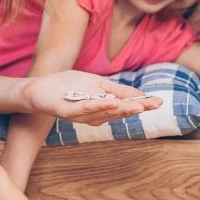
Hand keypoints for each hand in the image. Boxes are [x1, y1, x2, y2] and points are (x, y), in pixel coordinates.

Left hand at [22, 71, 161, 123]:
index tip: (159, 102)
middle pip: (118, 112)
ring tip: (138, 105)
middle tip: (153, 105)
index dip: (143, 105)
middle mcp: (94, 115)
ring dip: (122, 109)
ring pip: (104, 112)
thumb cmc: (69, 86)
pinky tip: (111, 102)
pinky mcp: (67, 112)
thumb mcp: (98, 84)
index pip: (126, 107)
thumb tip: (141, 96)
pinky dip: (98, 106)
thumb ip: (118, 91)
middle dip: (136, 109)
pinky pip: (84, 109)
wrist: (40, 87)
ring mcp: (81, 115)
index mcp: (103, 108)